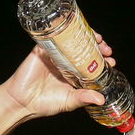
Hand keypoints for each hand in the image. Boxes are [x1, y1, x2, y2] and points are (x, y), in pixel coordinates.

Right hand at [0, 37, 115, 134]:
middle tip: (106, 50)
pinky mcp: (43, 49)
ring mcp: (56, 55)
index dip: (102, 61)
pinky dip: (65, 32)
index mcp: (74, 75)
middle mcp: (66, 63)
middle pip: (85, 50)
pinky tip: (75, 31)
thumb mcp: (69, 101)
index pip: (92, 64)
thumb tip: (101, 99)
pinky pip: (56, 37)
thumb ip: (84, 98)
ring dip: (86, 38)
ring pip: (73, 41)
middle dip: (98, 48)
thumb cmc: (44, 103)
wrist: (22, 101)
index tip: (112, 61)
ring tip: (98, 40)